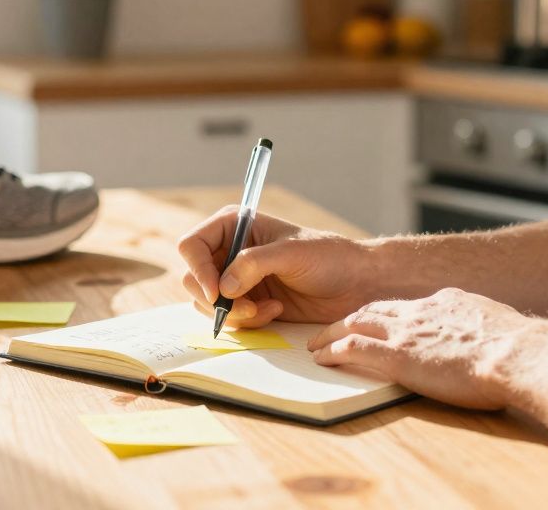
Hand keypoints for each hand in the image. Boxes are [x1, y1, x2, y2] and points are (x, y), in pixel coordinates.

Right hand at [177, 205, 383, 327]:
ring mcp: (237, 279)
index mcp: (234, 225)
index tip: (215, 292)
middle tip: (247, 307)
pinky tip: (276, 311)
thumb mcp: (291, 253)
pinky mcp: (248, 302)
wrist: (354, 284)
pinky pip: (229, 319)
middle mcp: (229, 250)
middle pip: (192, 278)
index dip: (197, 269)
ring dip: (235, 313)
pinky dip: (248, 322)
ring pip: (207, 304)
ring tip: (267, 309)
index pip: (192, 245)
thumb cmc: (329, 257)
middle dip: (216, 299)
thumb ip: (254, 264)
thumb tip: (222, 286)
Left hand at [308, 288, 534, 410]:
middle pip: (374, 308)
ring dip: (332, 332)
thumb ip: (484, 331)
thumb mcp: (500, 328)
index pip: (408, 305)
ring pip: (356, 323)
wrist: (518, 353)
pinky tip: (321, 357)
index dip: (389, 313)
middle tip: (334, 326)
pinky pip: (353, 348)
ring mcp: (406, 331)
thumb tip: (491, 341)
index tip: (379, 319)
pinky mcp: (396, 356)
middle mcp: (421, 310)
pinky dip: (333, 350)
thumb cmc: (520, 350)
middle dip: (351, 317)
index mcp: (449, 303)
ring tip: (316, 342)